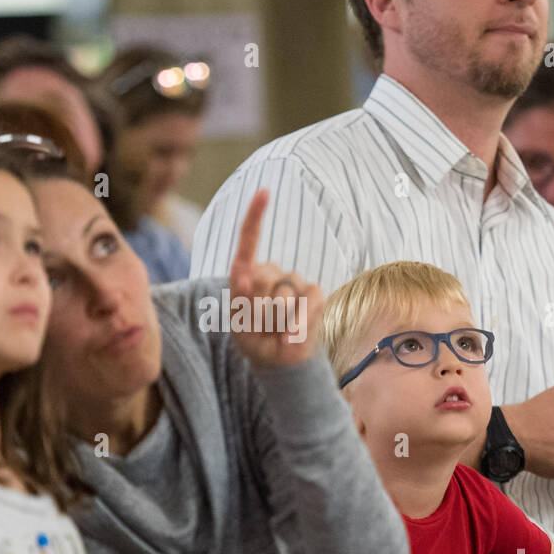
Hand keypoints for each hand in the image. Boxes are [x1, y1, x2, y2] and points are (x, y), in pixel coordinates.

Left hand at [227, 189, 323, 368]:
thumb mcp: (238, 324)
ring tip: (274, 332)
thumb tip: (241, 273)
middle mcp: (272, 272)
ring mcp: (295, 281)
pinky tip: (290, 335)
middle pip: (263, 277)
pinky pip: (307, 301)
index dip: (255, 216)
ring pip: (284, 294)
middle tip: (259, 327)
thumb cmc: (255, 340)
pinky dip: (297, 324)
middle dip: (257, 308)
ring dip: (276, 321)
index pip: (249, 241)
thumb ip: (238, 298)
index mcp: (248, 274)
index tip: (264, 192)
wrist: (279, 362)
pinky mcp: (315, 293)